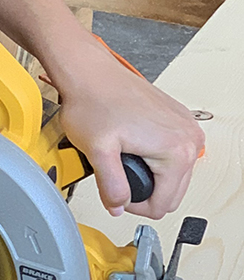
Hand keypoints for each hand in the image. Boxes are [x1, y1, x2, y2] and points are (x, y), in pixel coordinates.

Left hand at [54, 44, 203, 219]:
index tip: (116, 195)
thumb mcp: (98, 153)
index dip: (134, 206)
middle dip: (142, 190)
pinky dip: (151, 157)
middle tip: (115, 179)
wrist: (91, 72)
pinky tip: (131, 146)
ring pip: (172, 174)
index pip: (163, 205)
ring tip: (121, 161)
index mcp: (177, 151)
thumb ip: (111, 187)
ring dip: (148, 174)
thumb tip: (118, 206)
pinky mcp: (177, 119)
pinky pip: (170, 153)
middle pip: (172, 192)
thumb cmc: (94, 100)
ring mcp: (185, 127)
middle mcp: (189, 138)